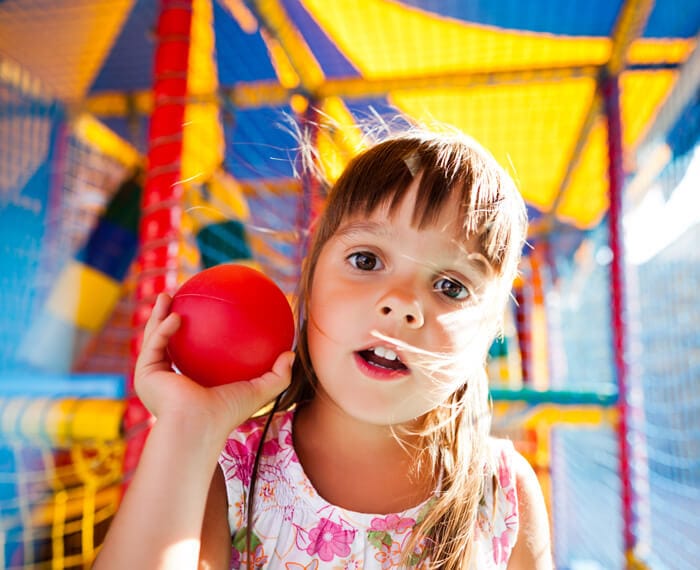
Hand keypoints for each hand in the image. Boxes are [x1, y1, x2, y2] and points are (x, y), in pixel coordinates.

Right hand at [134, 293, 293, 439]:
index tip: (205, 312)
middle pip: (168, 342)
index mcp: (190, 384)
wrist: (198, 426)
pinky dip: (163, 328)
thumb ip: (278, 375)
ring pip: (153, 338)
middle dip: (170, 318)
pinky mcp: (144, 374)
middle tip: (182, 298)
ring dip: (157, 315)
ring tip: (167, 294)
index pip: (191, 356)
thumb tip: (291, 354)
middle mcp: (169, 381)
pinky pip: (155, 344)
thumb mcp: (259, 391)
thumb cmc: (227, 412)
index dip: (195, 335)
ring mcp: (154, 377)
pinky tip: (175, 314)